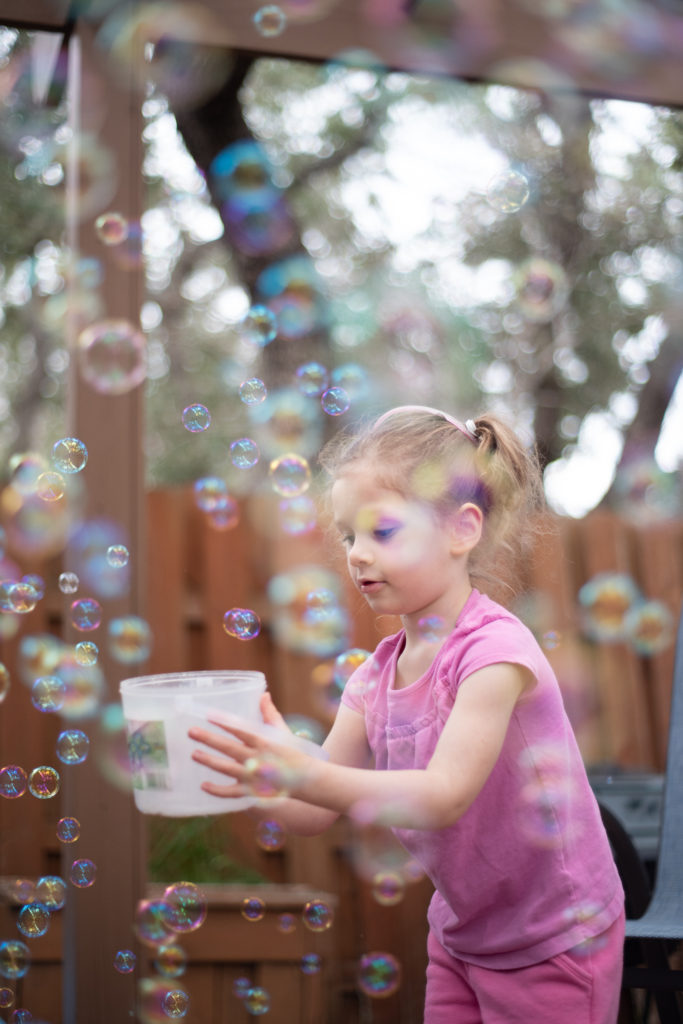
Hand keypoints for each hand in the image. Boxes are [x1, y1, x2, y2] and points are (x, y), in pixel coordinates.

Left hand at [188, 695, 313, 800]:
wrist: (306, 780)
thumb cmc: (293, 752)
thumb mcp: (282, 731)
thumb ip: (269, 714)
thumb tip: (263, 694)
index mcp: (265, 742)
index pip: (241, 730)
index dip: (225, 722)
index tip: (208, 715)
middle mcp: (258, 759)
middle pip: (229, 748)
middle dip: (209, 740)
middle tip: (191, 732)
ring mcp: (254, 777)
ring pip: (227, 769)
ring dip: (209, 761)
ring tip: (193, 753)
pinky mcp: (252, 792)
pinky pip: (231, 793)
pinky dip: (217, 791)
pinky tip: (203, 785)